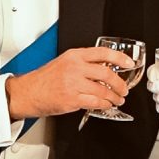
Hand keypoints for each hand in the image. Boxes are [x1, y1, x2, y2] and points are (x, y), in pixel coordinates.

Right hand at [5, 46, 132, 118]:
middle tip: (124, 88)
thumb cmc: (45, 79)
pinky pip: (95, 103)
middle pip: (107, 74)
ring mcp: (73, 84)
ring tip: (117, 99)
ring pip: (103, 91)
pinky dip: (104, 105)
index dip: (120, 58)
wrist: (29, 92)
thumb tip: (105, 67)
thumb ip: (84, 63)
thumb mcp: (64, 62)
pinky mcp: (72, 100)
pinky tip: (106, 105)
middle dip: (120, 84)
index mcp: (74, 56)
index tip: (129, 63)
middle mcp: (75, 68)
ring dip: (114, 97)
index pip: (103, 53)